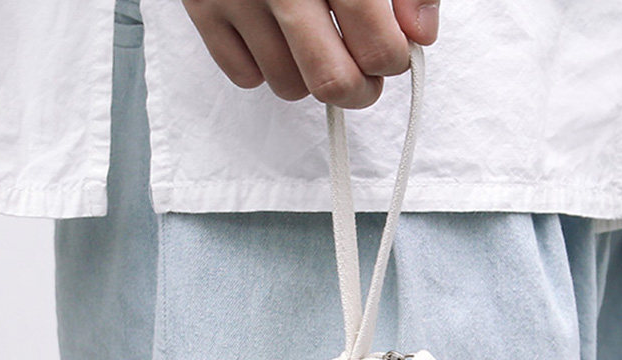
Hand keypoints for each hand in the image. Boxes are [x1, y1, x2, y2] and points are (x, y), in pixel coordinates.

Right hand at [181, 0, 438, 108]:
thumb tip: (420, 36)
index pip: (377, 49)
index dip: (394, 61)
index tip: (394, 51)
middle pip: (331, 82)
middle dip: (359, 89)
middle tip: (364, 72)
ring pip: (288, 86)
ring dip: (311, 76)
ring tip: (317, 40)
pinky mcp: (201, 5)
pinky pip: (244, 75)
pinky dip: (266, 65)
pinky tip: (276, 31)